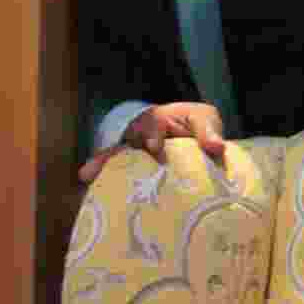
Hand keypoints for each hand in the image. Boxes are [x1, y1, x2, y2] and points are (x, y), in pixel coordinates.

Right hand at [78, 102, 225, 182]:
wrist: (190, 134)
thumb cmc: (196, 124)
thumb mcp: (203, 119)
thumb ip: (207, 131)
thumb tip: (216, 147)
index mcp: (159, 120)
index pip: (153, 123)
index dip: (153, 134)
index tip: (154, 147)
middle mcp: (140, 133)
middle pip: (126, 141)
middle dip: (118, 152)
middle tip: (105, 168)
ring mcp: (134, 150)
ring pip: (116, 156)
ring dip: (103, 164)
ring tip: (88, 175)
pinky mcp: (133, 167)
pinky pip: (115, 171)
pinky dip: (102, 176)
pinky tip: (88, 184)